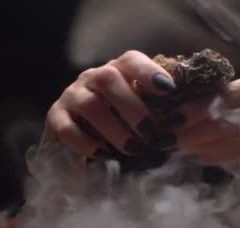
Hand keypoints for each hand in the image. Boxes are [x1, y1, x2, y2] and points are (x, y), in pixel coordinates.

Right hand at [42, 50, 176, 157]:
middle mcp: (93, 78)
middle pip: (108, 78)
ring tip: (132, 149)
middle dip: (132, 107)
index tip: (170, 90)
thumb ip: (160, 114)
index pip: (131, 60)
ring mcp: (72, 96)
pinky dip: (86, 144)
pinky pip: (67, 128)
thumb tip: (184, 124)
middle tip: (150, 134)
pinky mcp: (55, 118)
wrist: (79, 140)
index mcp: (118, 71)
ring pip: (89, 104)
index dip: (149, 72)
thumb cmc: (121, 125)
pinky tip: (103, 155)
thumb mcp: (142, 115)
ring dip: (114, 129)